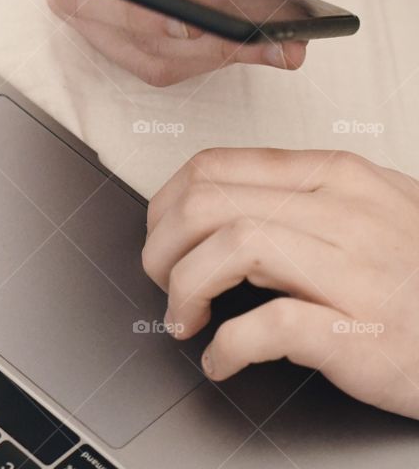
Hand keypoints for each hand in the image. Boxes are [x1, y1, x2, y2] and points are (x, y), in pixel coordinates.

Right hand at [29, 0, 307, 85]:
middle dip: (185, 43)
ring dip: (211, 56)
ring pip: (148, 56)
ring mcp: (108, 5)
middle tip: (248, 33)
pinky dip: (220, 53)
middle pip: (114, 34)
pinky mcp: (146, 24)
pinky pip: (176, 56)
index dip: (128, 11)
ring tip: (271, 37)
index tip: (186, 19)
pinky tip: (260, 29)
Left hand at [144, 148, 418, 419]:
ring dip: (185, 288)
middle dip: (161, 247)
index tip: (160, 236)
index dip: (165, 204)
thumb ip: (296, 200)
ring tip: (186, 318)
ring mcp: (355, 269)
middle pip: (208, 204)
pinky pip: (267, 328)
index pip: (215, 167)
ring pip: (231, 248)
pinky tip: (222, 360)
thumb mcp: (368, 210)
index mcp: (334, 178)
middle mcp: (343, 212)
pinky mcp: (359, 331)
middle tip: (162, 280)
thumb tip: (212, 209)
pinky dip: (227, 347)